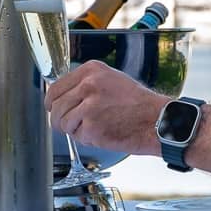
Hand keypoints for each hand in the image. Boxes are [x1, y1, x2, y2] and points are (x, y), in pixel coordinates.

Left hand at [46, 61, 169, 157]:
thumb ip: (86, 85)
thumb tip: (63, 97)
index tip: (54, 109)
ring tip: (96, 127)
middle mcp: (88, 85)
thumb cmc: (139, 104)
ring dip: (75, 130)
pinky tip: (104, 133)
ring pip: (63, 123)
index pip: (55, 88)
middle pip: (56, 107)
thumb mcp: (111, 81)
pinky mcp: (92, 126)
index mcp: (91, 71)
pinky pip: (77, 137)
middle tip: (75, 125)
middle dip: (61, 120)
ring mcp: (89, 106)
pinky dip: (88, 139)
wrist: (157, 120)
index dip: (53, 103)